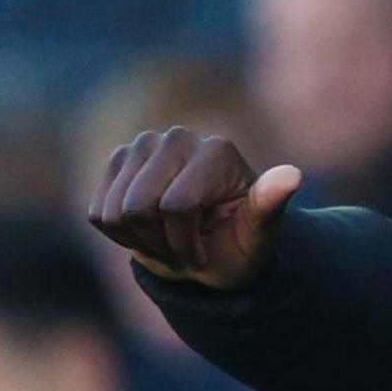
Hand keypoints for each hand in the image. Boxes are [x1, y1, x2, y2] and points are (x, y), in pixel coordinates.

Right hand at [87, 126, 303, 290]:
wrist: (218, 246)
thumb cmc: (242, 243)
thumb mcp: (260, 235)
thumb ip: (270, 205)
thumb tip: (292, 175)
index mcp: (217, 151)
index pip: (177, 206)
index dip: (187, 244)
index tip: (208, 252)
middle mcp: (178, 138)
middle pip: (139, 208)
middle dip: (161, 244)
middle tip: (186, 250)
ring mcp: (143, 145)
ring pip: (115, 213)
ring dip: (140, 243)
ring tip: (170, 240)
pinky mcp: (118, 160)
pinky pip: (98, 214)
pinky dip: (121, 235)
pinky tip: (149, 231)